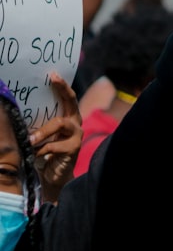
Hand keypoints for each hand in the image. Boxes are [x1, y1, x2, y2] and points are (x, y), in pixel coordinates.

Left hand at [30, 73, 81, 201]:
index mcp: (68, 117)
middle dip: (62, 90)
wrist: (53, 176)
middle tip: (52, 80)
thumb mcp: (41, 135)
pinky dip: (41, 150)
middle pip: (71, 102)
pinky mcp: (74, 148)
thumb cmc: (45, 153)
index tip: (53, 74)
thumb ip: (38, 124)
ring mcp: (76, 135)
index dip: (62, 85)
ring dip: (42, 131)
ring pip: (60, 124)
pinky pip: (54, 145)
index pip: (67, 98)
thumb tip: (18, 111)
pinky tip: (35, 154)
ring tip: (30, 140)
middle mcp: (75, 123)